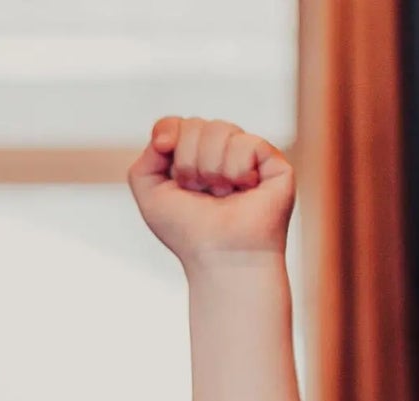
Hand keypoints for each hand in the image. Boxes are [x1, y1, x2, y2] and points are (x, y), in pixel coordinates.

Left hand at [127, 117, 293, 266]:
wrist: (220, 257)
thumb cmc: (188, 233)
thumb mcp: (151, 198)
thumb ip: (144, 163)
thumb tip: (166, 135)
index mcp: (194, 160)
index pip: (178, 125)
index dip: (169, 136)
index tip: (168, 161)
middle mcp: (222, 154)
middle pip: (196, 124)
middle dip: (189, 162)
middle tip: (199, 192)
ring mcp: (248, 156)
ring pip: (220, 129)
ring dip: (211, 169)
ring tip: (221, 195)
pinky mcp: (273, 162)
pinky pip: (247, 142)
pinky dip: (236, 170)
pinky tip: (243, 190)